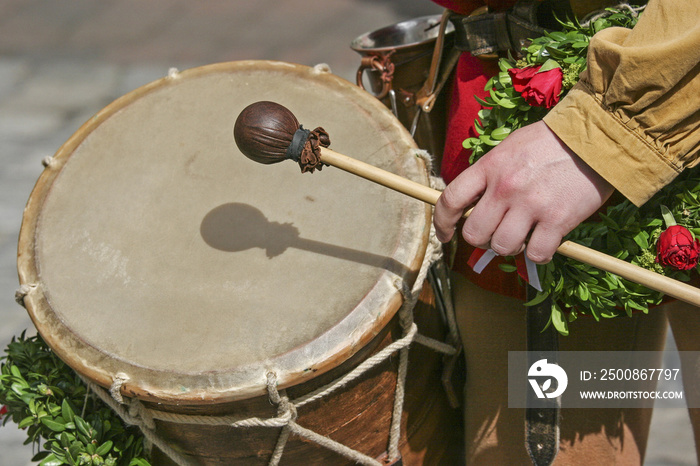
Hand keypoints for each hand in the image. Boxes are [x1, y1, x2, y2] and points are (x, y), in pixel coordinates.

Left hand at [433, 121, 613, 262]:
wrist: (596, 137)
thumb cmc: (550, 142)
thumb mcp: (509, 149)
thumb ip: (488, 176)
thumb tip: (473, 205)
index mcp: (489, 167)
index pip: (450, 200)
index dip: (442, 223)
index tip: (445, 234)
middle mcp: (505, 188)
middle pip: (473, 233)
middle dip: (480, 239)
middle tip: (494, 233)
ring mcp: (530, 205)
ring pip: (502, 247)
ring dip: (510, 247)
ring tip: (523, 234)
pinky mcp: (557, 221)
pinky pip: (536, 254)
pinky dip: (539, 254)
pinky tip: (545, 240)